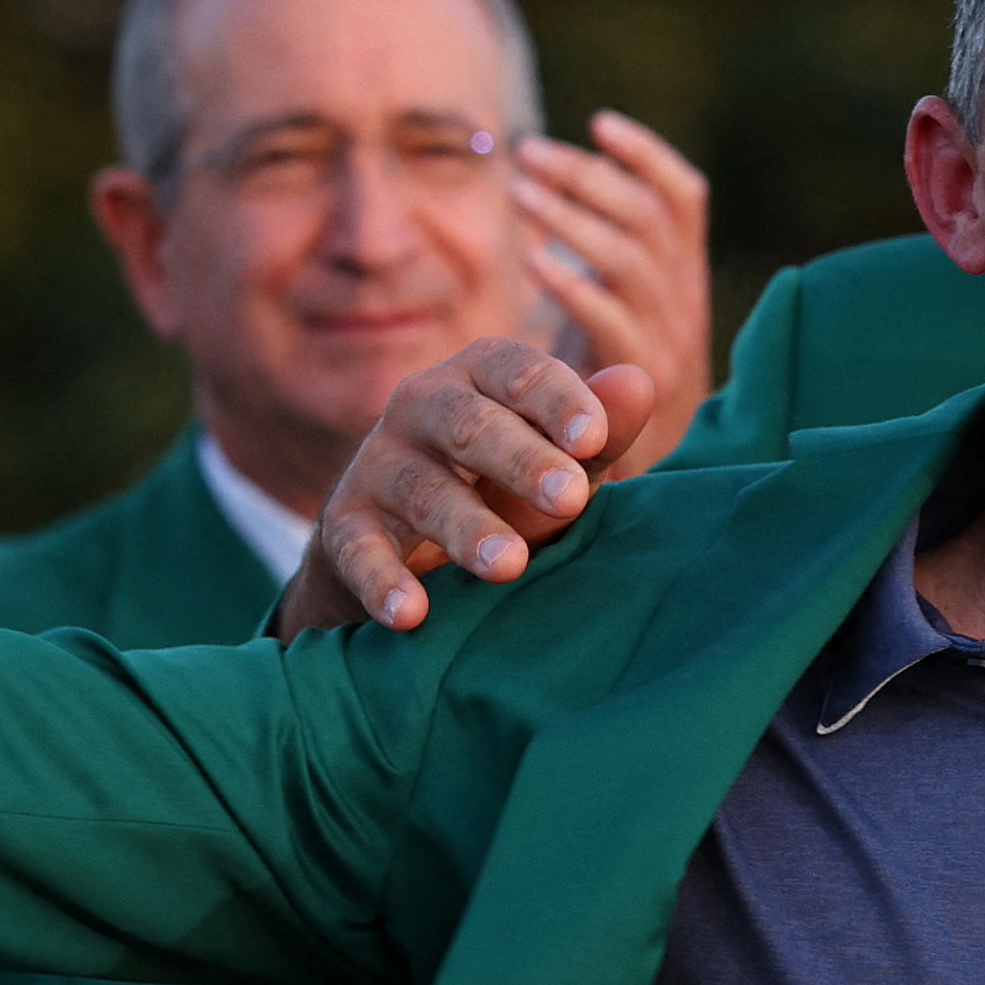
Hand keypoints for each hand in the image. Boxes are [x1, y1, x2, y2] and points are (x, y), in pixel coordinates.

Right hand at [280, 339, 665, 637]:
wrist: (409, 545)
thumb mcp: (559, 461)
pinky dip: (382, 581)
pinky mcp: (346, 523)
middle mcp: (421, 405)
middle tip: (568, 498)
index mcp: (480, 376)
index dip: (556, 400)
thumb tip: (638, 384)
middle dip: (520, 461)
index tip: (594, 438)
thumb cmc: (507, 489)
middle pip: (469, 425)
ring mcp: (378, 463)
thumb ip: (598, 433)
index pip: (517, 371)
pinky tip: (411, 613)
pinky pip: (359, 550)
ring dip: (465, 528)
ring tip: (508, 565)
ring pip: (423, 490)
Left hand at [514, 113, 712, 449]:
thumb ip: (606, 265)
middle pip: (648, 215)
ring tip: (518, 191)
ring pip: (630, 256)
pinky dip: (571, 283)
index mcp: (684, 278)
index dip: (647, 155)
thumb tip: (563, 191)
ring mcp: (668, 340)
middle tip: (526, 154)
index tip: (599, 123)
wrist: (644, 478)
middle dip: (587, 175)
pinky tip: (531, 262)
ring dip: (572, 216)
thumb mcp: (619, 317)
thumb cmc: (610, 386)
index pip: (684, 197)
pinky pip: (611, 318)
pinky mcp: (641, 380)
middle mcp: (685, 302)